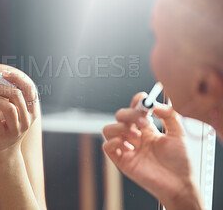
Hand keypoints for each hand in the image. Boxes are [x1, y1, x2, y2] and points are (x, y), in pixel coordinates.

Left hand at [0, 70, 39, 153]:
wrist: (5, 149)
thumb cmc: (9, 124)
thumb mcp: (16, 109)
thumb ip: (14, 95)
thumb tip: (4, 76)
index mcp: (32, 110)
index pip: (30, 88)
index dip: (17, 77)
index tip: (5, 74)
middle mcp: (27, 120)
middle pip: (17, 95)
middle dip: (2, 88)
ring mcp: (16, 129)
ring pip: (9, 107)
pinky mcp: (3, 136)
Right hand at [103, 92, 202, 208]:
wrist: (180, 184)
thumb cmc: (181, 162)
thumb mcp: (179, 133)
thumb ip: (169, 115)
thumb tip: (155, 104)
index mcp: (147, 128)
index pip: (134, 108)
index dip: (136, 102)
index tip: (144, 102)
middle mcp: (135, 136)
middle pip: (120, 115)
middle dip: (130, 114)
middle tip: (143, 122)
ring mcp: (127, 148)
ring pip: (108, 129)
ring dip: (119, 128)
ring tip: (135, 135)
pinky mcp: (121, 160)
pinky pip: (107, 147)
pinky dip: (114, 143)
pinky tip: (129, 148)